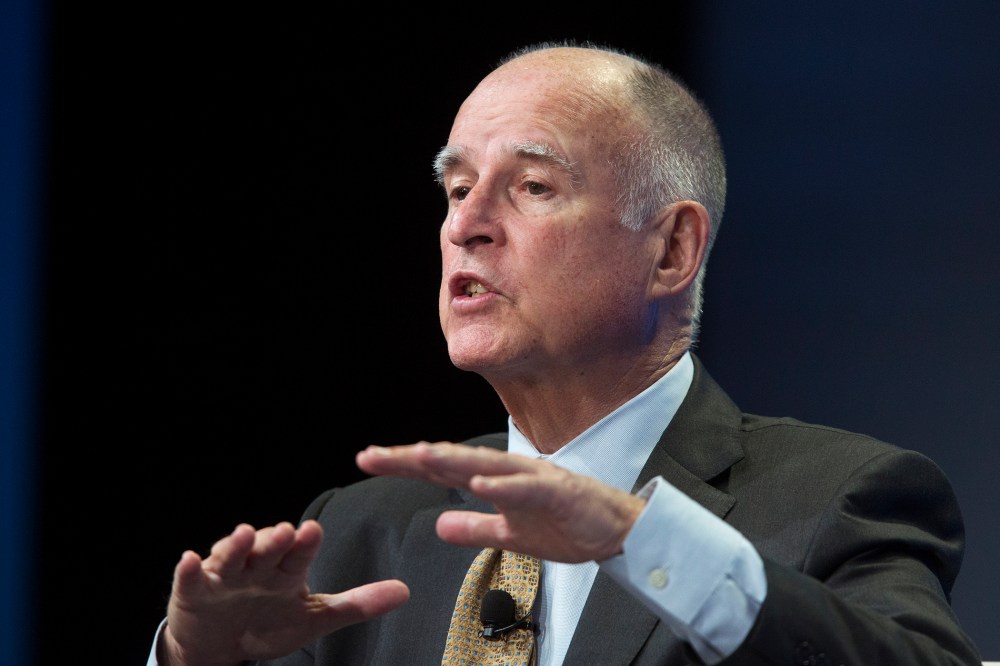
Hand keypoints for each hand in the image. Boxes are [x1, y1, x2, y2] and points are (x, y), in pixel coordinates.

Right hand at [160, 520, 408, 665]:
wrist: (221, 647)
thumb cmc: (268, 624)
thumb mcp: (314, 618)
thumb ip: (357, 604)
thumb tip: (406, 591)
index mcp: (286, 570)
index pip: (299, 553)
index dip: (306, 543)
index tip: (314, 530)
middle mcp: (257, 566)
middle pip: (267, 549)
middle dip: (275, 540)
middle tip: (286, 531)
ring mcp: (224, 576)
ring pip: (231, 556)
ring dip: (236, 545)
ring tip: (245, 534)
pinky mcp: (194, 591)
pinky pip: (188, 579)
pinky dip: (187, 569)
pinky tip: (188, 558)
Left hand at [356, 442, 645, 562]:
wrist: (619, 531)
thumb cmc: (568, 525)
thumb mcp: (511, 534)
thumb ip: (476, 527)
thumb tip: (439, 524)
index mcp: (496, 480)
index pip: (442, 470)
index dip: (405, 465)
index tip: (368, 460)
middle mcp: (509, 471)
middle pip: (452, 460)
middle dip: (411, 458)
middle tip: (372, 455)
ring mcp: (533, 479)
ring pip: (485, 466)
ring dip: (450, 460)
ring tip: (417, 456)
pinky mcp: (557, 493)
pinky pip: (526, 490)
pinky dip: (503, 485)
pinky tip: (478, 483)